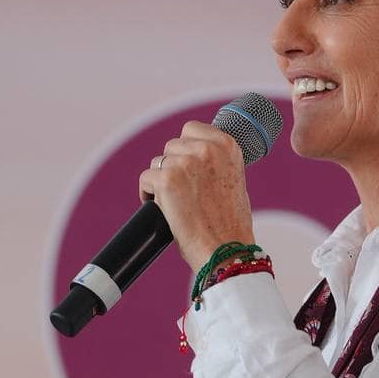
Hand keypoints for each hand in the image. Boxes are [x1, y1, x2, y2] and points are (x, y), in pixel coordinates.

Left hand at [138, 121, 255, 271]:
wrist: (225, 249)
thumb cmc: (229, 223)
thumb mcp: (233, 179)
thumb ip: (216, 161)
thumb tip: (192, 155)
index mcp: (227, 145)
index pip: (191, 129)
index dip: (185, 149)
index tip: (186, 166)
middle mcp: (207, 149)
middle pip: (172, 145)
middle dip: (172, 166)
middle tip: (182, 192)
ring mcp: (185, 162)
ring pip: (158, 162)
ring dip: (161, 181)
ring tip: (174, 203)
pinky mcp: (166, 179)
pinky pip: (146, 179)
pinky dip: (147, 194)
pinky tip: (161, 208)